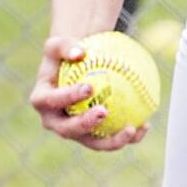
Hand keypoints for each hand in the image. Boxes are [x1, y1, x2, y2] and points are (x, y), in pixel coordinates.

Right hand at [28, 36, 149, 150]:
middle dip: (86, 124)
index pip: (53, 100)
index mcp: (41, 100)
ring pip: (93, 143)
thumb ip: (66, 46)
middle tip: (104, 111)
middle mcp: (54, 121)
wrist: (72, 70)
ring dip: (113, 141)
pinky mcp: (91, 137)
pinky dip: (128, 136)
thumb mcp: (58, 44)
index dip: (69, 97)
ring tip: (132, 129)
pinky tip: (145, 126)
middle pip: (69, 129)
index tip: (89, 87)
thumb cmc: (64, 54)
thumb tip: (80, 52)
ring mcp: (74, 132)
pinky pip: (110, 139)